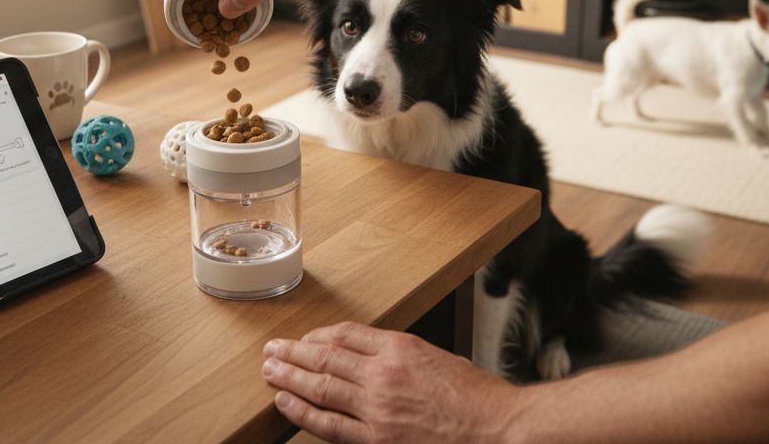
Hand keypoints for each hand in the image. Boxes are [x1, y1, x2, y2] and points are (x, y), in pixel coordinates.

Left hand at [261, 321, 521, 443]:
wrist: (497, 430)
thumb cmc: (476, 399)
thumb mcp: (437, 358)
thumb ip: (401, 356)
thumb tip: (370, 359)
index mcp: (401, 347)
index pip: (346, 334)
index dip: (319, 335)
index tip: (305, 338)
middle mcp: (383, 374)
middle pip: (326, 356)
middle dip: (294, 351)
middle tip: (272, 349)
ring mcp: (377, 408)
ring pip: (320, 386)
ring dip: (290, 376)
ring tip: (270, 370)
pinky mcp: (376, 439)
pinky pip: (328, 424)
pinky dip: (302, 412)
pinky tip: (286, 402)